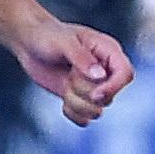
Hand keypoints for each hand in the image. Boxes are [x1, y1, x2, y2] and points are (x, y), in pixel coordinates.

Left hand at [13, 19, 133, 125]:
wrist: (29, 42)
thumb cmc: (47, 35)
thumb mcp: (63, 42)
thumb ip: (82, 58)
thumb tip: (100, 76)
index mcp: (108, 52)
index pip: (126, 74)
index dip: (114, 88)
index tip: (94, 94)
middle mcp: (105, 71)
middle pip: (108, 97)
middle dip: (84, 91)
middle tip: (69, 73)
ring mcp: (92, 86)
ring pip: (96, 111)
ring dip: (75, 102)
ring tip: (64, 83)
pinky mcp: (79, 98)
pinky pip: (84, 119)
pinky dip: (72, 112)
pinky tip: (62, 99)